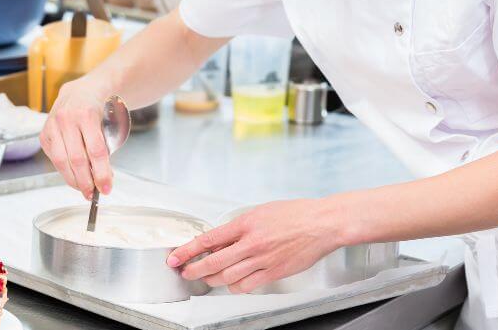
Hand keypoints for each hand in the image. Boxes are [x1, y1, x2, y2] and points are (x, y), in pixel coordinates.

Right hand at [38, 78, 114, 198]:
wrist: (81, 92)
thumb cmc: (99, 110)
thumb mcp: (109, 125)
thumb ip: (105, 150)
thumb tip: (103, 179)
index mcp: (86, 113)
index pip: (96, 150)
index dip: (102, 172)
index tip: (107, 188)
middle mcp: (66, 118)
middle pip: (77, 158)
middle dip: (86, 181)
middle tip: (94, 194)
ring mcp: (52, 125)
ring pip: (61, 160)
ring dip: (73, 180)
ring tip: (84, 189)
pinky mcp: (44, 133)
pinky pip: (53, 158)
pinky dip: (64, 171)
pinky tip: (73, 177)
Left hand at [167, 199, 345, 293]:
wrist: (322, 223)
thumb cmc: (296, 214)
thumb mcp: (261, 211)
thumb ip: (240, 225)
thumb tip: (221, 238)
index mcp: (246, 223)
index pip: (209, 239)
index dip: (188, 250)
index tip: (176, 256)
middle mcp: (252, 242)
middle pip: (214, 262)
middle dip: (194, 269)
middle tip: (185, 272)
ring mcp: (263, 259)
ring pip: (227, 276)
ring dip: (213, 279)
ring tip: (207, 278)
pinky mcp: (274, 272)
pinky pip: (247, 285)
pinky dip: (235, 287)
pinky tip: (232, 284)